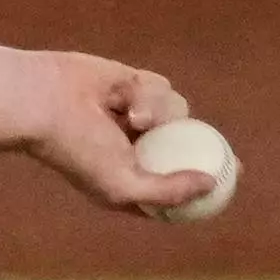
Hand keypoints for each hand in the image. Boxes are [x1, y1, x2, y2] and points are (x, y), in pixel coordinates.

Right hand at [25, 51, 215, 215]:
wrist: (48, 104)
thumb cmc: (79, 151)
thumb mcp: (125, 185)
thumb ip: (167, 191)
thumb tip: (210, 184)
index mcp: (130, 182)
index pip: (174, 187)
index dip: (203, 186)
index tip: (229, 182)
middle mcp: (137, 152)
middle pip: (186, 150)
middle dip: (207, 152)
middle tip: (232, 158)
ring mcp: (138, 120)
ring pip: (178, 114)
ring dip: (159, 112)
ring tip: (133, 116)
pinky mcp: (137, 87)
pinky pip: (162, 88)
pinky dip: (146, 92)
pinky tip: (120, 96)